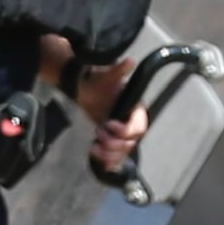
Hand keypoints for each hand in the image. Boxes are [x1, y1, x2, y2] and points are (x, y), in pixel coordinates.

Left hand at [69, 52, 149, 172]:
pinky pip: (116, 155)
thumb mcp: (107, 76)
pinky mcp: (112, 139)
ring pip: (123, 151)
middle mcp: (131, 122)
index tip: (107, 123)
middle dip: (114, 142)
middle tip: (98, 132)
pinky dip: (110, 161)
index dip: (124, 129)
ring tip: (94, 147)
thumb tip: (130, 60)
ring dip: (110, 153)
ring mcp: (122, 133)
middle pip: (131, 142)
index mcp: (135, 109)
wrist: (84, 89)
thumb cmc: (97, 81)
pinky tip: (102, 163)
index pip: (138, 126)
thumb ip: (118, 71)